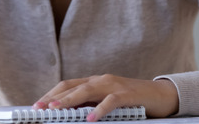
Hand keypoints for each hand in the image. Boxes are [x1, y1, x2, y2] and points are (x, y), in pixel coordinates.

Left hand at [33, 75, 178, 119]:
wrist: (161, 96)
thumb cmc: (133, 101)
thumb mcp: (108, 102)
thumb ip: (91, 104)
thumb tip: (71, 114)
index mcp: (95, 82)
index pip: (68, 85)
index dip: (52, 93)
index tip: (37, 105)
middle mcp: (101, 80)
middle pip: (72, 86)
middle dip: (54, 97)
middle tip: (39, 108)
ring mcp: (114, 85)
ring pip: (87, 90)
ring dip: (69, 100)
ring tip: (56, 110)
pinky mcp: (127, 94)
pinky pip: (110, 101)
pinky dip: (99, 109)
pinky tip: (90, 119)